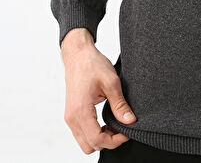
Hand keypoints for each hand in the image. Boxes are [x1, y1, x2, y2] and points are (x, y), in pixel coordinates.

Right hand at [61, 30, 137, 154]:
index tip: (127, 131)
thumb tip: (130, 121)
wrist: (78, 54)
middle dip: (108, 142)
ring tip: (114, 125)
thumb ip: (120, 104)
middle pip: (90, 146)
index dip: (115, 140)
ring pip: (84, 143)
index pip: (97, 139)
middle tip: (122, 129)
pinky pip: (81, 134)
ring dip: (100, 139)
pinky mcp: (71, 114)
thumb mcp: (111, 82)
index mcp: (81, 111)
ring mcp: (70, 117)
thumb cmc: (92, 64)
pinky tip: (105, 122)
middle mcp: (72, 118)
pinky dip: (93, 133)